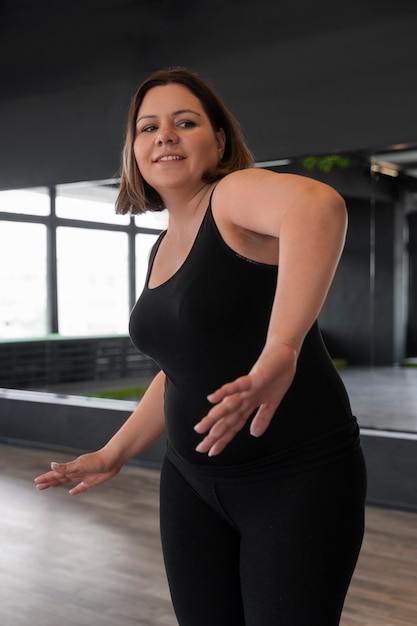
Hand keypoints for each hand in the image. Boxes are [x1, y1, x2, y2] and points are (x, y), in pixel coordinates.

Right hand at [34, 449, 121, 494]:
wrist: (113, 460)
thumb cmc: (97, 461)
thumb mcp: (80, 464)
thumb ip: (66, 467)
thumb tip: (52, 465)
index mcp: (71, 468)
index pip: (55, 474)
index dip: (46, 478)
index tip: (36, 481)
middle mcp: (76, 472)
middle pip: (59, 478)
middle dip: (49, 482)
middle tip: (39, 486)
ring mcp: (83, 476)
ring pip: (68, 482)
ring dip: (59, 484)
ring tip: (51, 486)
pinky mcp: (91, 481)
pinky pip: (81, 487)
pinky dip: (76, 490)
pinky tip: (72, 492)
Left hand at [194, 342, 296, 456]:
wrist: (284, 354)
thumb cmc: (277, 375)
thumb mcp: (272, 403)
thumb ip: (263, 418)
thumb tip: (254, 434)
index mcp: (249, 405)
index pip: (233, 425)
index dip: (223, 439)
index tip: (211, 452)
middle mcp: (244, 398)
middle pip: (227, 419)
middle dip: (214, 434)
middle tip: (199, 448)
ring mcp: (247, 389)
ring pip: (228, 405)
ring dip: (215, 416)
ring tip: (201, 428)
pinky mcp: (253, 379)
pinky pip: (237, 386)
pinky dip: (226, 391)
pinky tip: (212, 397)